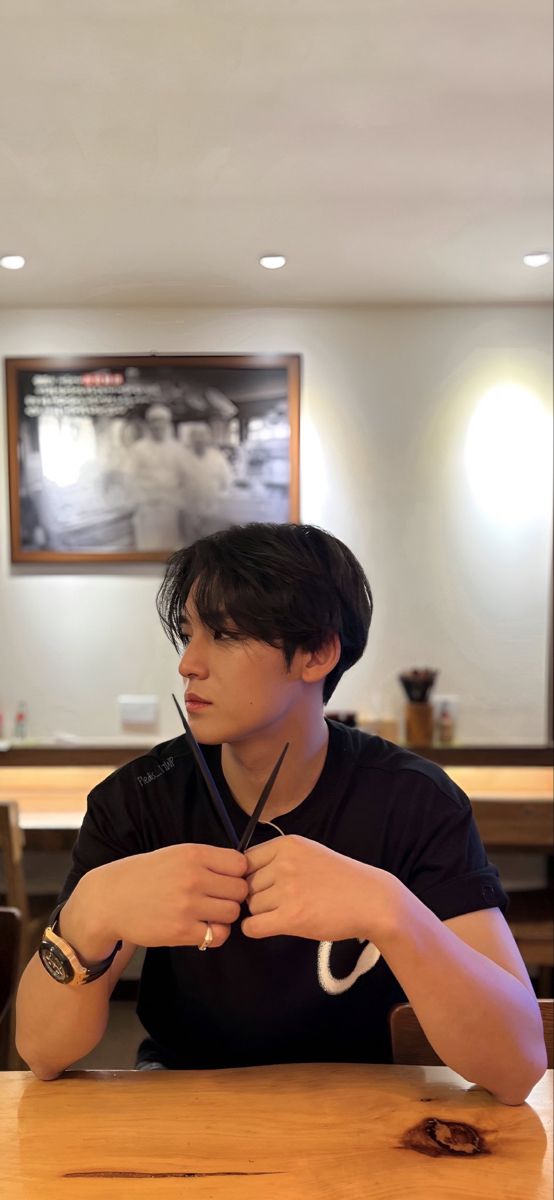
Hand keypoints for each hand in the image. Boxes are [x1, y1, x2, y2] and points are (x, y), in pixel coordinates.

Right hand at [65, 844, 248, 955]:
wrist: (109, 900)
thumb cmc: (144, 876)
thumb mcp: (174, 854)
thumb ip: (205, 860)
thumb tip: (241, 870)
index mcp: (192, 854)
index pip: (240, 863)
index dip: (237, 873)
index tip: (226, 879)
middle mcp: (193, 878)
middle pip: (240, 889)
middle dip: (233, 895)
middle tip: (217, 898)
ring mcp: (188, 905)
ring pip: (232, 912)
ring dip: (224, 915)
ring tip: (208, 913)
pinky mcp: (181, 930)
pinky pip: (218, 935)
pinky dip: (215, 933)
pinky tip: (202, 927)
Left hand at [242, 834, 393, 942]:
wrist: (371, 900)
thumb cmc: (340, 879)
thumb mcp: (309, 853)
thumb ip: (280, 858)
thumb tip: (243, 873)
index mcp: (287, 844)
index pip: (245, 861)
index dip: (250, 876)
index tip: (263, 886)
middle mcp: (284, 864)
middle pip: (247, 885)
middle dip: (257, 896)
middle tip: (279, 902)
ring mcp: (288, 890)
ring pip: (252, 906)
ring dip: (262, 913)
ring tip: (286, 912)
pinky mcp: (292, 917)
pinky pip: (253, 926)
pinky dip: (254, 929)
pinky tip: (267, 927)